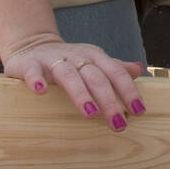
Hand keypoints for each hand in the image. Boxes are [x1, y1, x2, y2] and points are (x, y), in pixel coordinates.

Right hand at [3, 37, 145, 131]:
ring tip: (90, 113)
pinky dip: (36, 80)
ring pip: (69, 76)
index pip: (115, 73)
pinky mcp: (30, 64)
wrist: (32, 45)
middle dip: (109, 100)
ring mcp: (53, 60)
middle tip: (118, 123)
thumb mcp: (93, 62)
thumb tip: (139, 70)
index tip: (139, 111)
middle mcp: (76, 57)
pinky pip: (33, 71)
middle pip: (96, 77)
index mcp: (94, 57)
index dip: (128, 91)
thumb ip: (115, 68)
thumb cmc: (68, 60)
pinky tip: (40, 91)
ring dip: (80, 93)